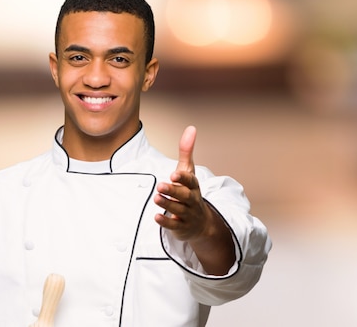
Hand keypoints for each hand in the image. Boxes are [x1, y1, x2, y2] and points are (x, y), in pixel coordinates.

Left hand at [154, 125, 235, 274]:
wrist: (201, 224)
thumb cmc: (190, 192)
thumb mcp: (188, 172)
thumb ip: (187, 151)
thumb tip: (191, 128)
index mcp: (193, 187)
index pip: (191, 181)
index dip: (183, 178)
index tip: (173, 174)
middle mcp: (192, 200)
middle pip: (184, 196)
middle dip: (173, 191)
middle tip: (161, 185)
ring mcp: (187, 215)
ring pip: (178, 210)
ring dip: (168, 204)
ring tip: (156, 197)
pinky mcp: (180, 227)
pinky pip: (173, 226)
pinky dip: (166, 222)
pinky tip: (156, 217)